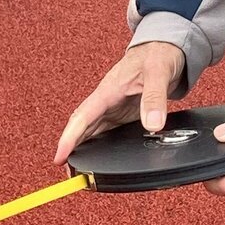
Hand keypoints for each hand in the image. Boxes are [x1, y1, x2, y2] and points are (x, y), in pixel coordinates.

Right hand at [55, 41, 186, 165]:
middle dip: (72, 151)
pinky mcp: (121, 113)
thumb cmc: (158, 55)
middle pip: (81, 128)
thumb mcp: (159, 73)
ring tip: (80, 173)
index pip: (82, 117)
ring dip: (83, 150)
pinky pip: (105, 131)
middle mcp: (105, 101)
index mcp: (107, 90)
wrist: (164, 49)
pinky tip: (100, 159)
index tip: (60, 157)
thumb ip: (154, 98)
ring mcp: (112, 108)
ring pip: (90, 132)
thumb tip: (152, 125)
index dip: (69, 139)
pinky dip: (99, 146)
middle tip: (71, 175)